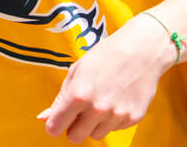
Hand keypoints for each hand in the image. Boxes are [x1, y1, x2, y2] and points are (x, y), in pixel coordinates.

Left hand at [38, 14, 175, 142]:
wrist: (142, 49)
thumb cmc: (107, 55)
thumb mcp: (77, 71)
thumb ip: (60, 98)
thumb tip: (43, 118)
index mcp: (78, 95)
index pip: (55, 128)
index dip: (54, 124)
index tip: (59, 119)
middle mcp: (97, 109)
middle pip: (75, 137)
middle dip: (74, 127)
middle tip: (80, 111)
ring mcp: (117, 115)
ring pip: (96, 135)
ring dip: (94, 124)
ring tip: (101, 101)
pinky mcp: (133, 118)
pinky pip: (115, 129)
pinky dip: (113, 119)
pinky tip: (117, 99)